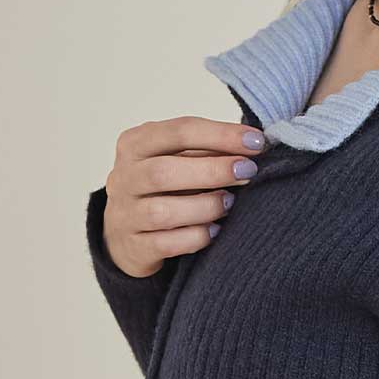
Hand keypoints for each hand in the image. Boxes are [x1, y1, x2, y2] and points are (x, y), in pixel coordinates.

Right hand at [102, 115, 266, 277]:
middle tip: (247, 172)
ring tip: (230, 203)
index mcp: (135, 144)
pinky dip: (195, 236)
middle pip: (162, 172)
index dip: (220, 135)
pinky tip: (214, 231)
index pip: (178, 132)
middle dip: (212, 171)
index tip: (256, 142)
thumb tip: (254, 145)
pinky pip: (166, 244)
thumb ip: (207, 151)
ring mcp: (124, 215)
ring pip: (162, 212)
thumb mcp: (176, 160)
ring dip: (205, 206)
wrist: (126, 234)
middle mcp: (123, 178)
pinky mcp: (133, 247)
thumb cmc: (163, 189)